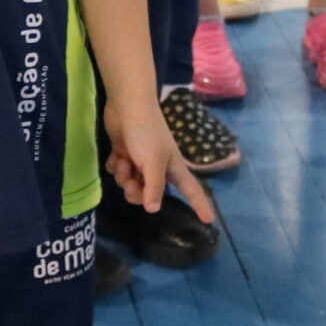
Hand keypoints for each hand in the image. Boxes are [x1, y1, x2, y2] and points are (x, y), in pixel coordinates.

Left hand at [105, 97, 216, 221]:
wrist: (127, 106)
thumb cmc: (146, 133)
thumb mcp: (153, 162)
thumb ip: (154, 187)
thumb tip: (154, 209)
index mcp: (173, 167)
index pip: (191, 190)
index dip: (200, 204)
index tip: (209, 220)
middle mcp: (158, 167)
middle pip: (149, 194)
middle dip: (137, 191)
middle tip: (131, 180)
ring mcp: (141, 161)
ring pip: (131, 184)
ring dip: (124, 177)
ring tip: (123, 161)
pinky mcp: (126, 154)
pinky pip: (119, 172)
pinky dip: (116, 166)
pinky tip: (116, 155)